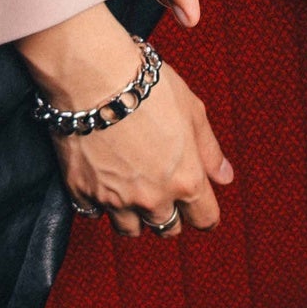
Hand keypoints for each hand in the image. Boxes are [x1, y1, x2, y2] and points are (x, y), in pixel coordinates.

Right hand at [21, 4, 231, 232]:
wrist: (94, 77)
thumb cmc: (148, 88)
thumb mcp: (193, 112)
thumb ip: (210, 150)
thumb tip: (225, 177)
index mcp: (185, 180)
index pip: (204, 218)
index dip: (205, 215)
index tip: (200, 210)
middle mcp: (152, 197)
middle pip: (167, 229)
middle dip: (169, 215)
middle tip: (164, 194)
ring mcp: (115, 198)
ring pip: (129, 230)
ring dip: (134, 217)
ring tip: (132, 192)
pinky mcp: (82, 191)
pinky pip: (93, 212)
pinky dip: (99, 203)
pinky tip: (102, 182)